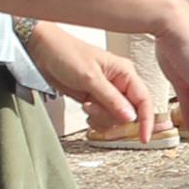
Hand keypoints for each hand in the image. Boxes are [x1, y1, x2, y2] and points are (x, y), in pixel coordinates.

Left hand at [26, 21, 161, 143]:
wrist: (43, 51)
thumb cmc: (66, 53)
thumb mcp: (90, 78)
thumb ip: (111, 99)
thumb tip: (131, 117)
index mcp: (125, 72)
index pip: (144, 101)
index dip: (146, 120)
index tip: (143, 137)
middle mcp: (119, 83)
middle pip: (128, 113)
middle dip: (111, 116)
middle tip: (93, 107)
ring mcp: (106, 92)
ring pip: (114, 118)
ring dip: (99, 117)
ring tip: (86, 103)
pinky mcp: (94, 98)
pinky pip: (101, 117)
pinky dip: (93, 118)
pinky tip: (84, 106)